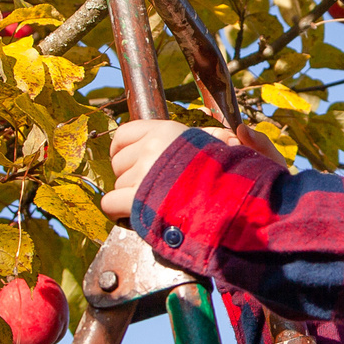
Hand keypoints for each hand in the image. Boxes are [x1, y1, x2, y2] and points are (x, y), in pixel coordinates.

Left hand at [100, 118, 227, 220]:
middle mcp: (150, 148)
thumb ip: (213, 138)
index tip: (127, 158)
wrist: (227, 201)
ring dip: (129, 194)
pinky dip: (116, 210)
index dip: (121, 148)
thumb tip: (234, 136)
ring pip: (117, 184)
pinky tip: (128, 212)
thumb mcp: (218, 147)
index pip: (124, 134)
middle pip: (118, 162)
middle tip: (148, 185)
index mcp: (165, 131)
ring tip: (151, 200)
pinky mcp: (137, 199)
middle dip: (129, 175)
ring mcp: (143, 173)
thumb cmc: (224, 174)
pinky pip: (110, 203)